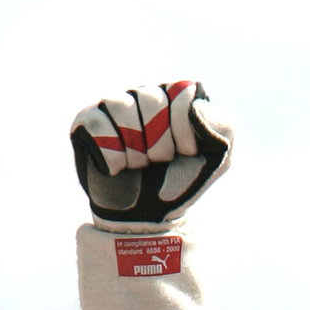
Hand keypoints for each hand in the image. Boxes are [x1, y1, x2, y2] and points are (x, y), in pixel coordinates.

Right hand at [70, 82, 232, 225]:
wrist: (149, 216)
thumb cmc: (181, 182)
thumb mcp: (218, 157)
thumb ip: (221, 125)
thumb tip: (193, 106)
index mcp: (173, 97)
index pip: (179, 93)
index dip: (184, 130)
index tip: (186, 152)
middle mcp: (142, 95)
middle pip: (149, 99)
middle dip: (160, 143)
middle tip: (159, 161)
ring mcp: (113, 106)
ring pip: (121, 107)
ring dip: (136, 150)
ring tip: (139, 164)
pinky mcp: (87, 122)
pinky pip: (97, 123)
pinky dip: (111, 153)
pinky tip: (117, 166)